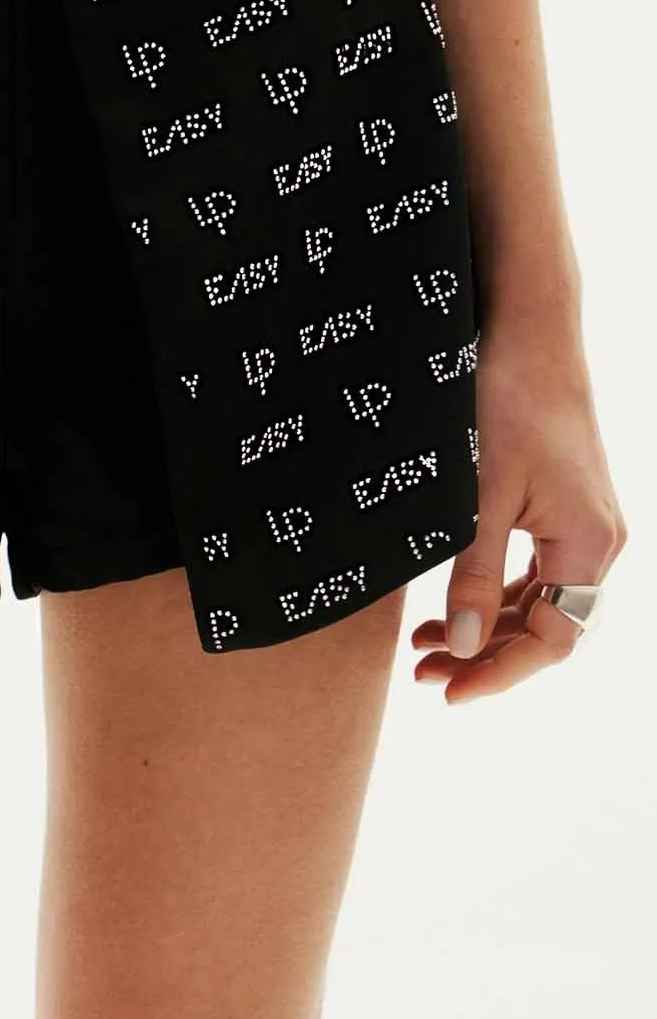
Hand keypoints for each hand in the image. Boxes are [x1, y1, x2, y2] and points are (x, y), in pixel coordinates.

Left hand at [411, 313, 623, 701]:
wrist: (527, 327)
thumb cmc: (506, 401)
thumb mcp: (478, 496)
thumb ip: (473, 575)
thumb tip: (462, 645)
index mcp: (587, 545)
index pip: (552, 641)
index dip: (500, 673)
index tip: (448, 691)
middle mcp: (595, 539)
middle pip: (546, 625)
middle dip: (484, 652)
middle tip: (422, 669)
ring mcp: (582, 519)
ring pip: (536, 597)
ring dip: (485, 622)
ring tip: (423, 639)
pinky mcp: (562, 500)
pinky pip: (534, 565)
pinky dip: (493, 587)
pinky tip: (450, 597)